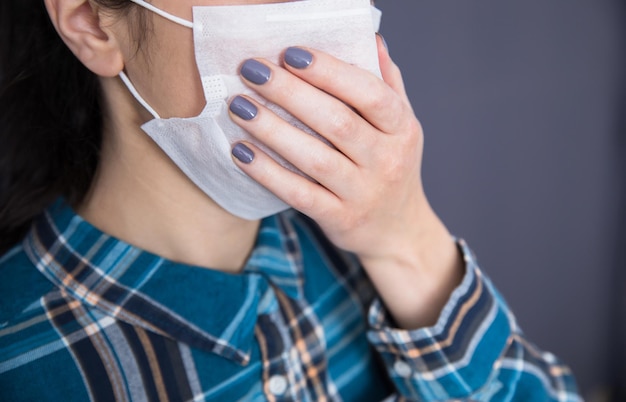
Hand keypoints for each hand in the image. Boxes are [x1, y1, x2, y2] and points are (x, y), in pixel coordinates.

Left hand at [230, 36, 461, 328]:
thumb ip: (387, 86)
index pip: (370, 94)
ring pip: (314, 158)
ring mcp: (364, 193)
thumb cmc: (392, 168)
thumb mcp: (401, 128)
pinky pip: (299, 194)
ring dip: (272, 129)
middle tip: (251, 70)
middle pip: (337, 121)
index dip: (330, 71)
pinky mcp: (340, 219)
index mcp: (402, 129)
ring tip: (238, 106)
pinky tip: (241, 151)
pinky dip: (267, 172)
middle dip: (290, 92)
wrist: (398, 232)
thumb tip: (372, 40)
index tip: (290, 53)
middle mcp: (387, 161)